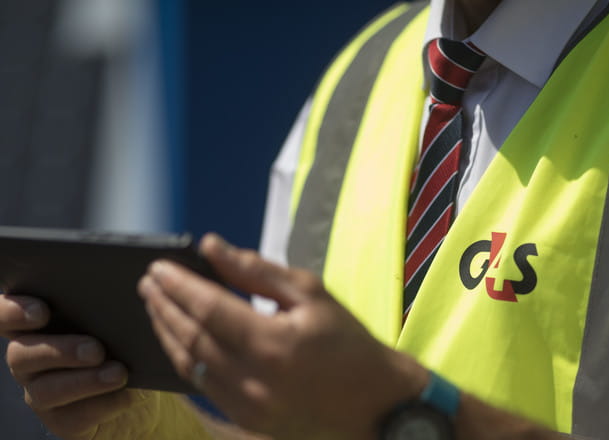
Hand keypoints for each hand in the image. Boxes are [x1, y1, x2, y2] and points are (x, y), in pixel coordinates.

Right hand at [0, 295, 163, 438]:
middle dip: (59, 351)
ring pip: (45, 390)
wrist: (139, 390)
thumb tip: (124, 301)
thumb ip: (107, 311)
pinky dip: (104, 404)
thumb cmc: (124, 342)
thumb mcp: (118, 323)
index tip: (42, 312)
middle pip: (20, 354)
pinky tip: (128, 395)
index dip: (11, 312)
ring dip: (85, 380)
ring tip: (119, 373)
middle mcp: (29, 359)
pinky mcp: (61, 420)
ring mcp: (40, 392)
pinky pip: (73, 416)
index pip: (4, 315)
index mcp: (36, 326)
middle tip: (96, 350)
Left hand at [139, 233, 428, 439]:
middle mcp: (253, 378)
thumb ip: (257, 270)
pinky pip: (201, 385)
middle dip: (164, 305)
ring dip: (166, 331)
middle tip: (148, 281)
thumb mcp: (312, 293)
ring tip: (154, 305)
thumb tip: (212, 247)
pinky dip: (183, 358)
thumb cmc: (348, 342)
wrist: (375, 402)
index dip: (178, 285)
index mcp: (273, 342)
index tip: (158, 267)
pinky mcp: (246, 418)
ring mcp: (246, 404)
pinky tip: (177, 338)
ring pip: (189, 363)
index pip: (208, 307)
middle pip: (190, 336)